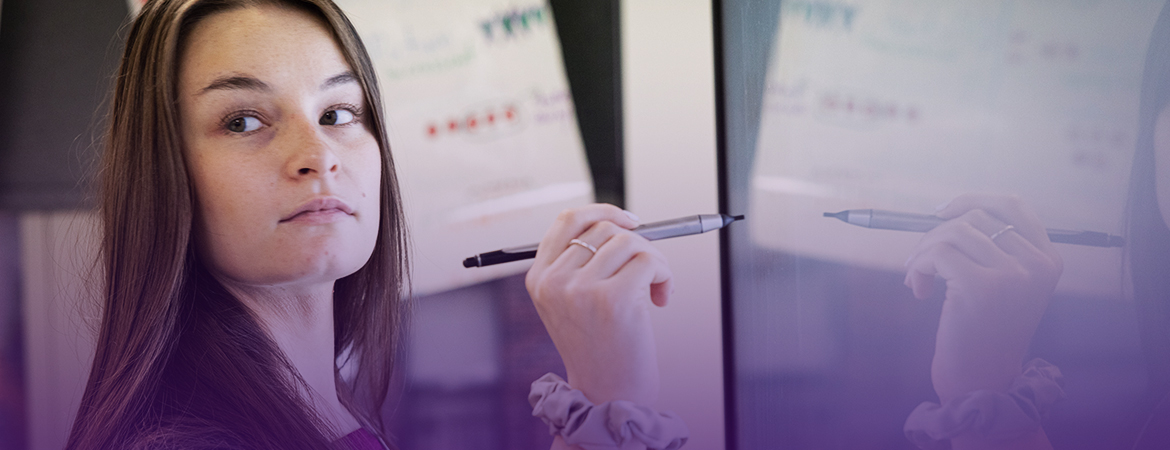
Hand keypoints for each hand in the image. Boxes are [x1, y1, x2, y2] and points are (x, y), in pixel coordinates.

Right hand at [525, 204, 673, 406]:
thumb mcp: (572, 303)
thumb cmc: (598, 347)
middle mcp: (555, 281)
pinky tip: (662, 299)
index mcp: (539, 278)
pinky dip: (664, 275)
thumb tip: (622, 222)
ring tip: (655, 290)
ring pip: (630, 242)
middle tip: (648, 271)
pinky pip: (649, 261)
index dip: (603, 212)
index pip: (567, 221)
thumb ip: (580, 264)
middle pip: (604, 229)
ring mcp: (581, 289)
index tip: (630, 221)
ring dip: (654, 261)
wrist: (607, 393)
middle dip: (637, 243)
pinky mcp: (612, 299)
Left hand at [904, 194, 1062, 403]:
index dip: (972, 200)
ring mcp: (1013, 274)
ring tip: (917, 277)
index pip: (1013, 205)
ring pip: (952, 232)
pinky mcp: (982, 286)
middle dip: (937, 232)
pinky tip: (918, 290)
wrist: (982, 379)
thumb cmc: (984, 331)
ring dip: (923, 251)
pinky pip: (937, 253)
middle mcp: (1037, 264)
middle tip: (921, 260)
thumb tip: (950, 210)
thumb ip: (993, 248)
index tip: (941, 212)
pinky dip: (918, 266)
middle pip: (976, 216)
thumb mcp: (1004, 285)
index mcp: (1048, 259)